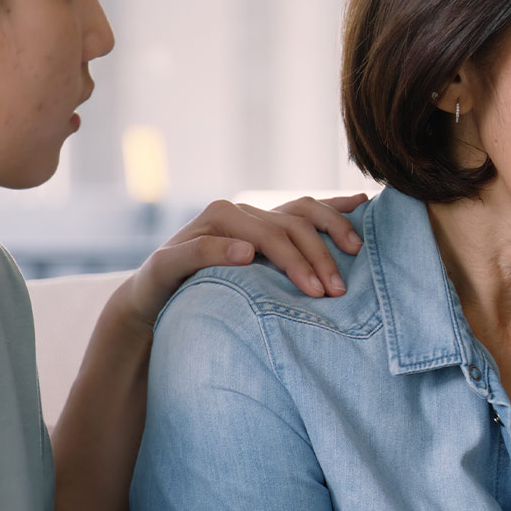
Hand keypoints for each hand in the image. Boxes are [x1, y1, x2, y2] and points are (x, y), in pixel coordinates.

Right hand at [105, 193, 366, 341]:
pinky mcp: (172, 256)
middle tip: (337, 290)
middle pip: (287, 224)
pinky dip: (224, 249)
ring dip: (287, 258)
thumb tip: (352, 236)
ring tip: (311, 287)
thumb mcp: (259, 272)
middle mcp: (232, 215)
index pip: (304, 208)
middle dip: (318, 256)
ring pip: (254, 233)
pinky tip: (246, 258)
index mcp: (256, 218)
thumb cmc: (216, 286)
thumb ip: (294, 255)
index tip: (360, 247)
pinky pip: (200, 247)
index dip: (335, 220)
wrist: (151, 303)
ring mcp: (201, 231)